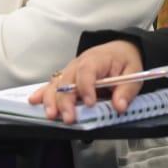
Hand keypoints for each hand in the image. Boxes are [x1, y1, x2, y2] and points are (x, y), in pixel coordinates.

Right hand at [28, 39, 143, 123]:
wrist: (119, 49)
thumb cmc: (124, 61)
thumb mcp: (133, 73)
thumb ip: (126, 90)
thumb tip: (119, 106)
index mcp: (97, 59)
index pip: (87, 71)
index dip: (86, 87)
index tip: (90, 103)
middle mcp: (79, 64)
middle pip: (67, 80)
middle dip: (66, 100)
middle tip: (69, 117)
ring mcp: (70, 71)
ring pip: (56, 83)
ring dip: (52, 100)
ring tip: (51, 114)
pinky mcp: (67, 78)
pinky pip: (52, 85)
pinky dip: (43, 93)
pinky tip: (34, 100)